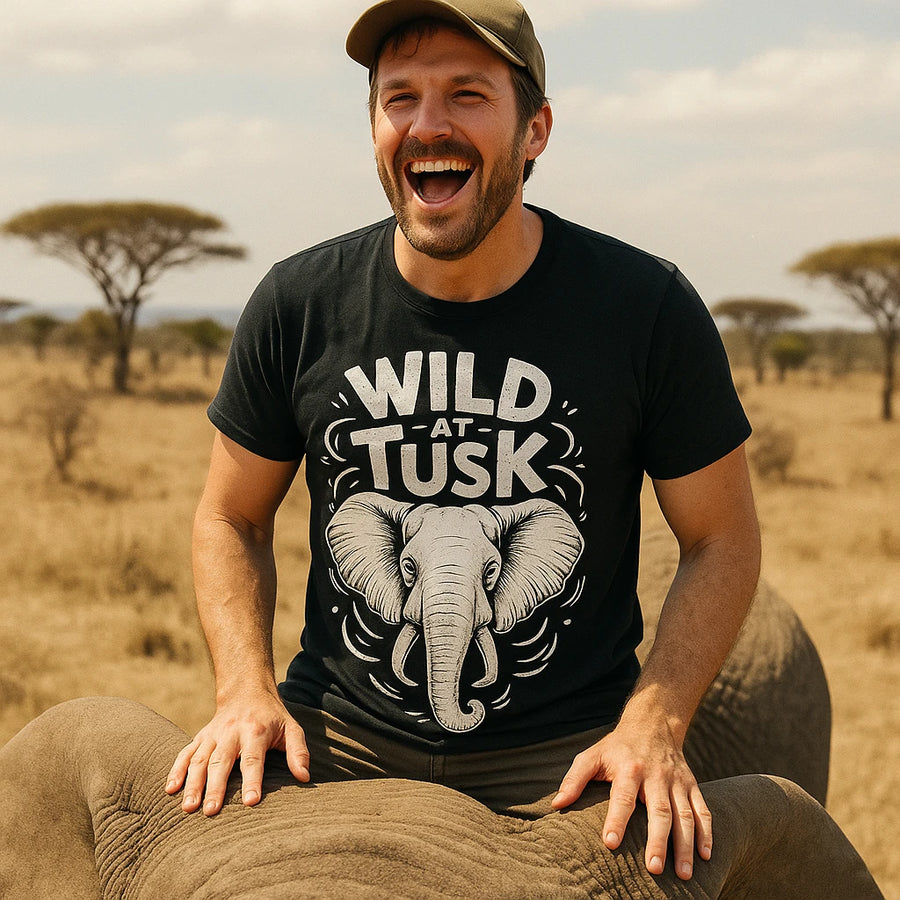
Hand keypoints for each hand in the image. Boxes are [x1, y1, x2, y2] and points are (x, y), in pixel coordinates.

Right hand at [164, 688, 309, 815]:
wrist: (247, 692)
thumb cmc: (273, 718)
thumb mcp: (291, 728)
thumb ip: (298, 752)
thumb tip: (305, 778)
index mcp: (256, 731)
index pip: (253, 759)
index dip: (252, 780)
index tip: (250, 802)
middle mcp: (231, 732)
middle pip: (222, 761)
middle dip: (216, 787)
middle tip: (211, 812)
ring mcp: (213, 735)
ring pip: (199, 759)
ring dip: (193, 783)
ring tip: (188, 808)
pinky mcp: (200, 737)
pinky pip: (185, 753)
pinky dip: (176, 770)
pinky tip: (170, 789)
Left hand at [550, 716, 710, 880]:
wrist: (652, 724)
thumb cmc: (617, 747)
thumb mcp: (592, 755)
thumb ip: (574, 779)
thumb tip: (557, 804)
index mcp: (629, 768)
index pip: (622, 797)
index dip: (616, 819)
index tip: (610, 843)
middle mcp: (656, 775)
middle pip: (659, 810)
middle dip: (657, 841)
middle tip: (653, 869)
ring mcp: (677, 781)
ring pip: (684, 815)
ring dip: (685, 845)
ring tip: (682, 875)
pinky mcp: (692, 785)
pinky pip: (703, 810)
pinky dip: (707, 833)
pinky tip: (706, 856)